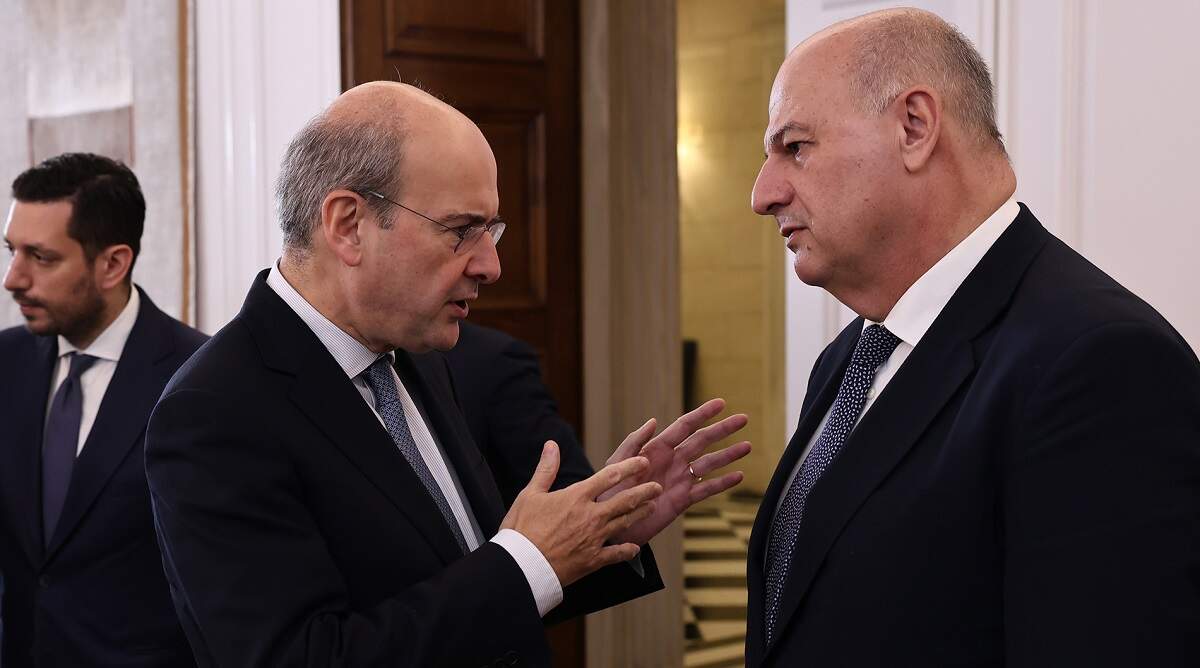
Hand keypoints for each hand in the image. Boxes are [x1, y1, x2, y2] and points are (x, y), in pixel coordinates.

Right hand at [501, 441, 662, 585]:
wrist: (522, 566)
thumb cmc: (522, 529)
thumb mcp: (530, 494)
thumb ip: (546, 469)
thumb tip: (551, 445)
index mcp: (577, 497)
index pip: (609, 476)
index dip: (629, 467)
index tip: (643, 463)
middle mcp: (591, 515)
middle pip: (625, 500)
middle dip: (644, 491)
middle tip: (657, 487)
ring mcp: (595, 538)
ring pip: (625, 523)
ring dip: (640, 514)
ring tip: (652, 507)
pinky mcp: (593, 560)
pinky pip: (616, 554)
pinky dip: (627, 551)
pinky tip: (635, 548)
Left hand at [599, 398, 750, 545]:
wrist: (609, 524)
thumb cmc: (608, 492)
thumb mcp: (616, 464)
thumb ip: (634, 442)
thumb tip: (654, 421)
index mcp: (656, 448)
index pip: (684, 426)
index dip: (702, 414)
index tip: (721, 403)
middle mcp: (672, 461)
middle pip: (702, 441)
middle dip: (723, 430)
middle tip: (743, 419)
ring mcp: (679, 480)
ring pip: (709, 464)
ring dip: (728, 455)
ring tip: (747, 446)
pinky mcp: (682, 500)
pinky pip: (706, 489)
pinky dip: (722, 483)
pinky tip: (738, 476)